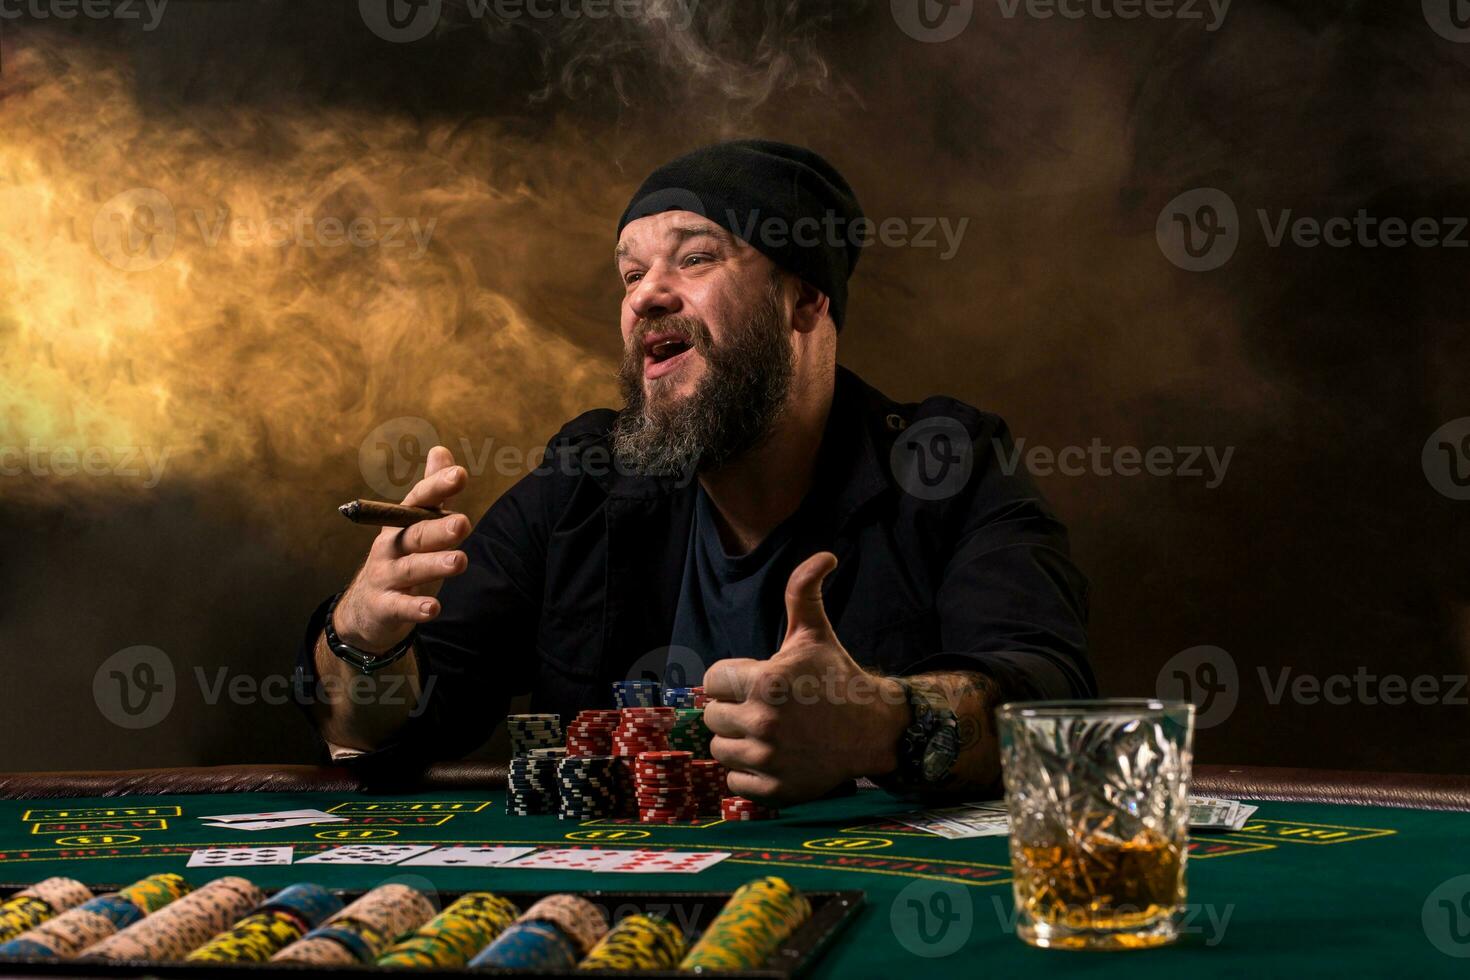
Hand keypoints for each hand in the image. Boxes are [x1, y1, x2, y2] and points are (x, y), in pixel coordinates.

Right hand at [332, 446, 471, 652]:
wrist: (366, 609)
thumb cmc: (401, 559)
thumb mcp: (415, 525)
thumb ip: (431, 492)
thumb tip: (441, 450)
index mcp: (401, 523)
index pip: (419, 501)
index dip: (437, 487)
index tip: (459, 474)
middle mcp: (391, 546)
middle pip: (415, 534)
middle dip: (439, 529)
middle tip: (464, 523)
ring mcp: (385, 576)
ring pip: (411, 568)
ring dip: (435, 565)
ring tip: (460, 561)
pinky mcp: (384, 606)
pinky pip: (400, 607)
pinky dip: (415, 607)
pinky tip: (433, 608)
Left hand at [703, 552, 909, 806]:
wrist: (874, 730)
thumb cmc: (837, 678)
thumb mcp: (815, 633)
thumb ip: (803, 591)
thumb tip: (824, 555)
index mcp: (766, 681)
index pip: (711, 682)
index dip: (730, 679)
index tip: (755, 682)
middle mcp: (764, 721)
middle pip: (713, 718)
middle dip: (733, 710)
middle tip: (764, 708)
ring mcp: (769, 759)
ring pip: (720, 751)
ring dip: (738, 742)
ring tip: (769, 732)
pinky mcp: (775, 790)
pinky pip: (735, 783)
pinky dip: (749, 774)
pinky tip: (775, 757)